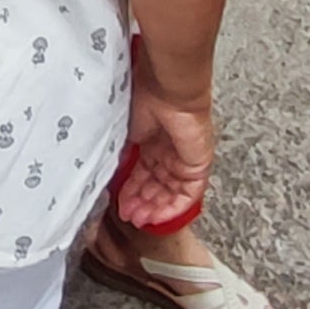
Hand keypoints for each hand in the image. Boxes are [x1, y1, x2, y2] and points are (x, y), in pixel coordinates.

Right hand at [115, 74, 214, 233]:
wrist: (167, 90)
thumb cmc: (144, 99)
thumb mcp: (125, 133)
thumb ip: (121, 157)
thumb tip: (110, 176)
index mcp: (152, 141)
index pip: (143, 173)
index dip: (131, 191)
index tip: (121, 205)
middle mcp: (169, 151)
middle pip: (156, 185)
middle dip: (141, 203)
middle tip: (129, 215)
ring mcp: (184, 158)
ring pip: (170, 192)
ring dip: (154, 208)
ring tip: (139, 218)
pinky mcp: (198, 164)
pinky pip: (188, 194)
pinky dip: (172, 208)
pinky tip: (157, 217)